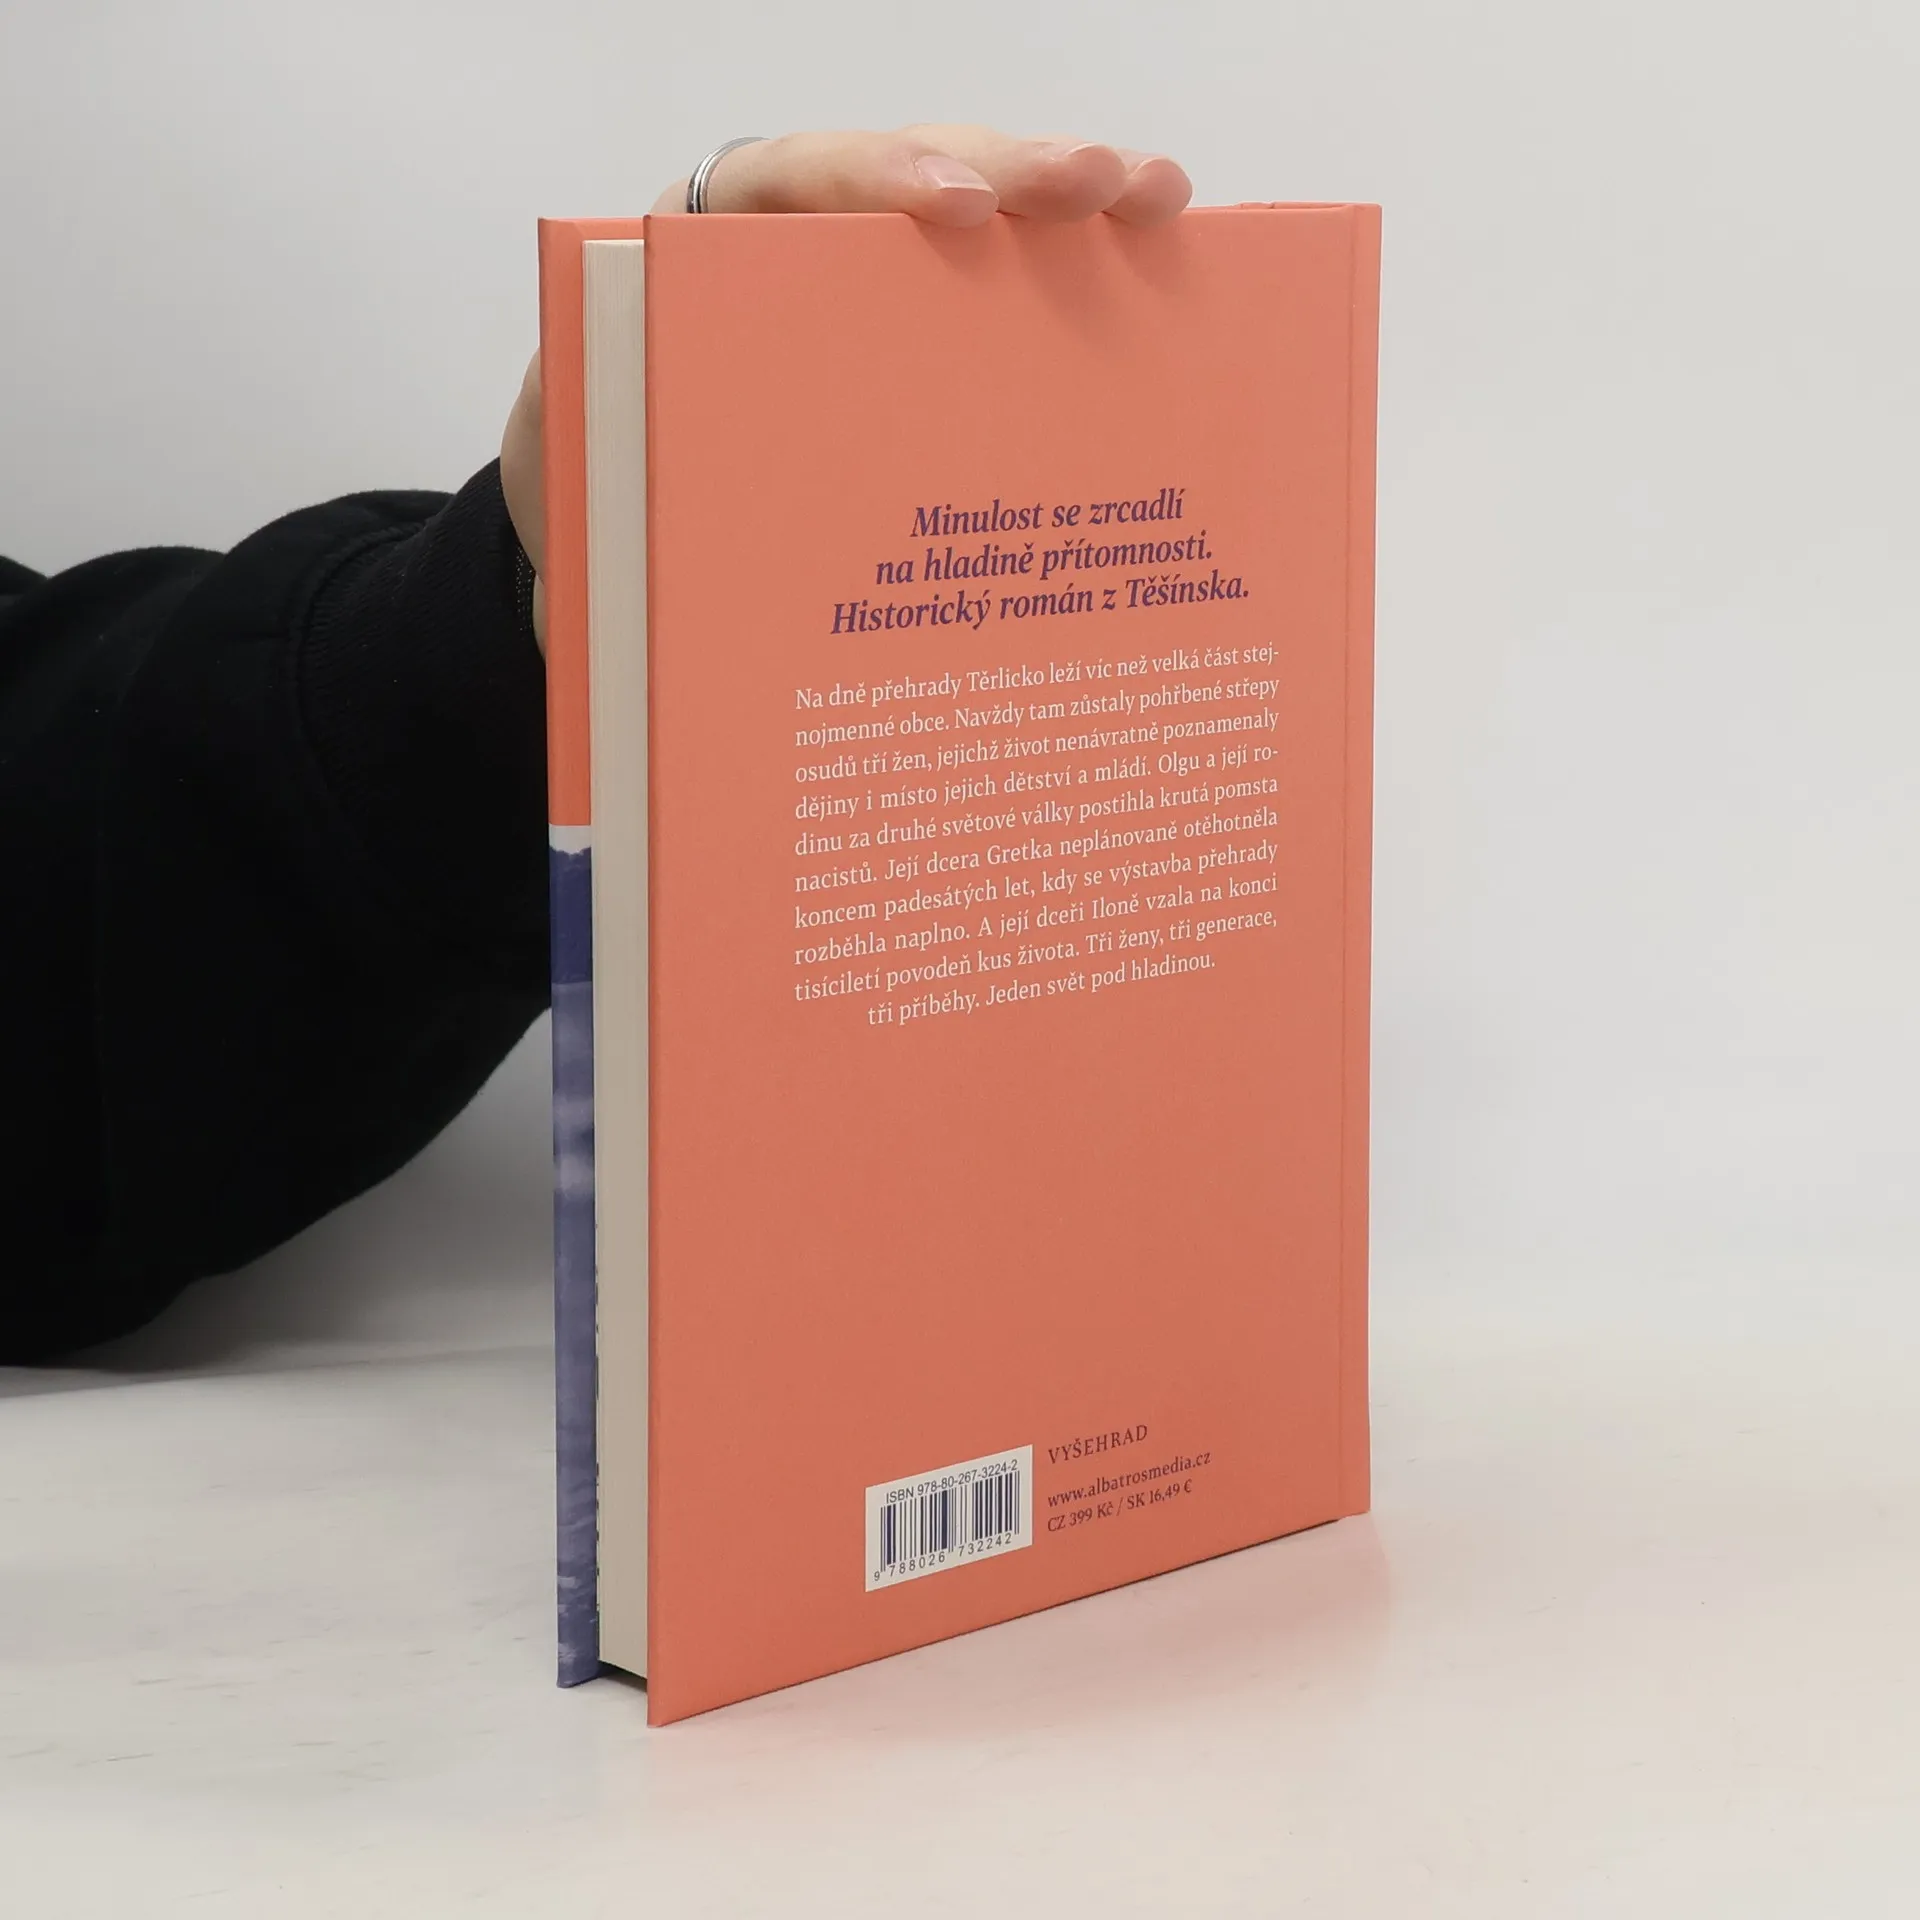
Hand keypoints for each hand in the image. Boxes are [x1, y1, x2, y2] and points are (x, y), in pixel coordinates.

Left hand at [500, 127, 1191, 648]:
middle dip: (1018, 170)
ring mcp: (866, 285)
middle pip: (919, 173)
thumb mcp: (584, 441)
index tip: (957, 208)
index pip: (801, 174)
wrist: (593, 502)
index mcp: (707, 242)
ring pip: (975, 227)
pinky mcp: (911, 335)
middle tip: (1108, 181)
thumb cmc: (590, 470)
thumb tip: (691, 486)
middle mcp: (801, 242)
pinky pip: (991, 300)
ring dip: (1071, 212)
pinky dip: (1065, 285)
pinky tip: (1148, 277)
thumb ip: (624, 429)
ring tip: (1160, 201)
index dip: (880, 179)